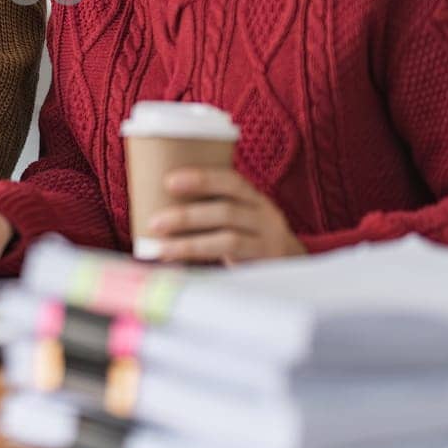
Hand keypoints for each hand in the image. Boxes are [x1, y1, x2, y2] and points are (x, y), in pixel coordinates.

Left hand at [144, 167, 305, 264]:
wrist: (294, 269)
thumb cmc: (249, 238)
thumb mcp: (239, 217)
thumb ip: (210, 209)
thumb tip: (153, 204)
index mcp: (255, 200)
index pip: (232, 182)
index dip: (202, 178)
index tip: (169, 181)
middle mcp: (266, 218)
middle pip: (227, 211)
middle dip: (187, 215)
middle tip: (154, 222)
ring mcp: (269, 244)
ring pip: (228, 240)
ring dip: (189, 243)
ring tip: (160, 247)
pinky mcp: (265, 268)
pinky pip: (231, 265)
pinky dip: (201, 263)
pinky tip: (178, 264)